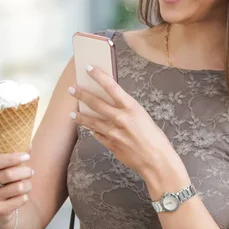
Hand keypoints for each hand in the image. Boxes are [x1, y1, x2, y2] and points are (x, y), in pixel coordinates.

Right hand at [0, 147, 33, 226]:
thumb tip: (29, 143)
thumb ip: (16, 156)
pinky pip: (21, 199)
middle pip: (8, 174)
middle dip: (25, 171)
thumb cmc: (2, 183)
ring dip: (28, 184)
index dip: (13, 158)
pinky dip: (25, 196)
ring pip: (18, 187)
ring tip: (27, 184)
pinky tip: (20, 197)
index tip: (27, 156)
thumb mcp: (5, 168)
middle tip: (31, 172)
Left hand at [68, 65, 184, 181]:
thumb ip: (127, 110)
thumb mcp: (143, 116)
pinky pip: (97, 135)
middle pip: (95, 103)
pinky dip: (93, 131)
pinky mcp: (110, 144)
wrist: (156, 160)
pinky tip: (89, 128)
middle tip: (71, 89)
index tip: (88, 68)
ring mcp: (113, 132)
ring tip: (72, 113)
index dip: (98, 76)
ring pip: (91, 121)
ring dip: (80, 116)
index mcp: (131, 107)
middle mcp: (120, 118)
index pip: (111, 86)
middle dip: (81, 95)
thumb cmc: (155, 138)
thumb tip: (113, 104)